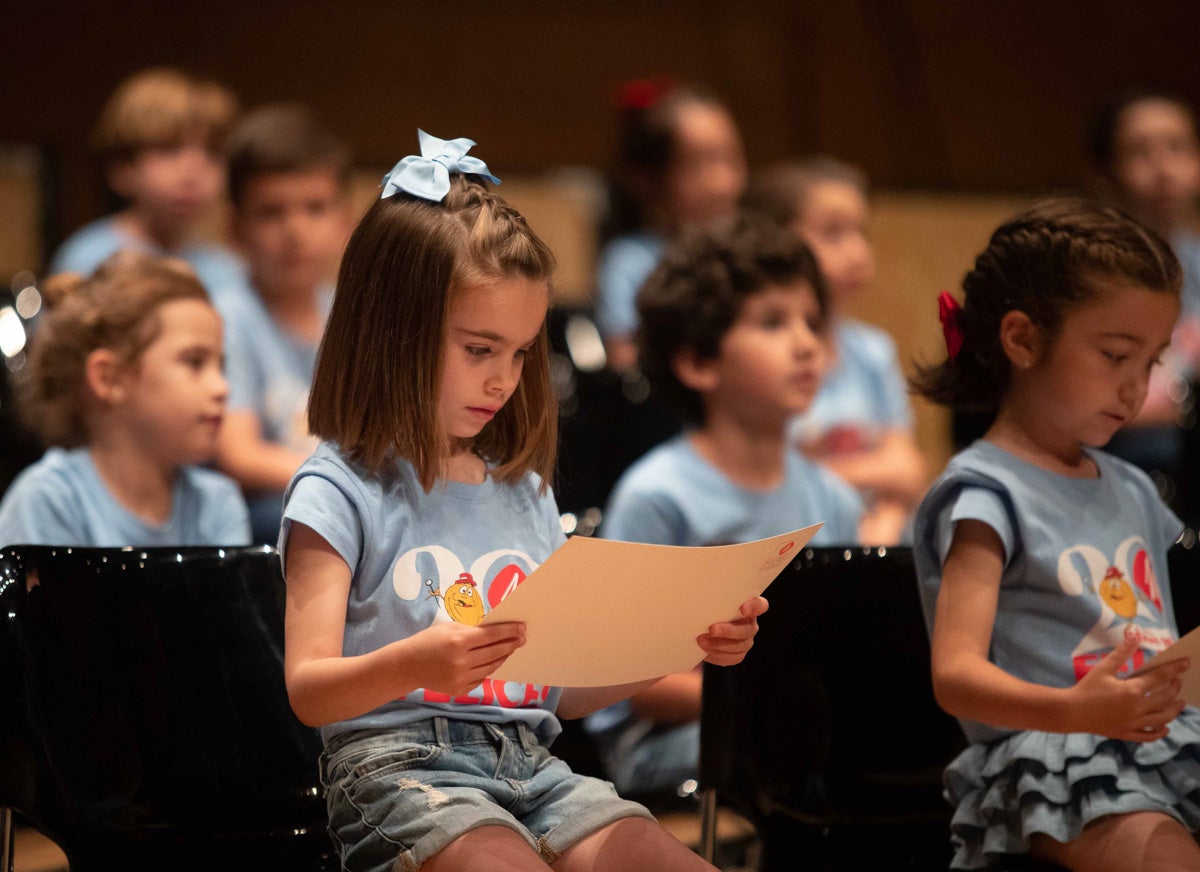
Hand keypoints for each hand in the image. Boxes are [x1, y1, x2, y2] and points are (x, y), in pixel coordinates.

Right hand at [398, 621, 525, 696]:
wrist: (407, 666)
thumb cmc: (428, 641)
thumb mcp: (448, 628)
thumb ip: (471, 631)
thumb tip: (495, 632)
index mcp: (458, 642)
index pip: (491, 635)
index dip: (509, 631)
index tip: (522, 628)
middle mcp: (461, 661)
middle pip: (494, 652)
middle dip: (511, 644)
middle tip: (522, 638)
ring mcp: (461, 678)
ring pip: (491, 667)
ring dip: (503, 657)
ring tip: (510, 649)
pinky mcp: (459, 690)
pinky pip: (481, 678)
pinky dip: (489, 669)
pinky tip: (494, 662)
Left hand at [698, 596, 767, 666]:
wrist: (700, 627)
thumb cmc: (707, 608)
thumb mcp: (710, 601)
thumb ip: (711, 598)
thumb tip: (699, 594)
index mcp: (748, 607)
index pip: (760, 605)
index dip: (754, 607)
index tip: (742, 609)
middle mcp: (750, 624)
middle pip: (748, 630)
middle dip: (729, 631)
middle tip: (712, 630)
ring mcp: (746, 641)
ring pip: (739, 646)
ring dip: (719, 644)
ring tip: (702, 640)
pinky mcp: (737, 654)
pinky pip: (731, 658)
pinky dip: (716, 654)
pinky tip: (705, 650)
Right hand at [1066, 634, 1187, 741]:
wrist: (1071, 711)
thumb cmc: (1086, 688)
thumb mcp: (1103, 668)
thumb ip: (1122, 652)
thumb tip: (1135, 635)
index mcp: (1132, 691)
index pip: (1160, 678)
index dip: (1175, 669)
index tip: (1185, 664)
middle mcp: (1137, 708)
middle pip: (1165, 698)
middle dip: (1174, 687)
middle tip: (1178, 680)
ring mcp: (1133, 723)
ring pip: (1162, 718)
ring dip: (1174, 710)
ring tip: (1179, 702)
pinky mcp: (1127, 733)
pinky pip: (1149, 736)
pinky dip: (1160, 732)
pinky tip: (1165, 727)